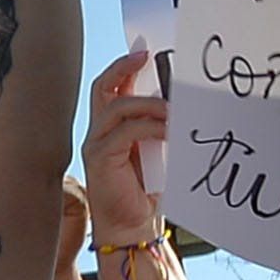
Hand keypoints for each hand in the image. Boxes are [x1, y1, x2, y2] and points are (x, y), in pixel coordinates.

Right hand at [81, 48, 166, 247]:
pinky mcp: (99, 159)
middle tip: (146, 57)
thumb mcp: (159, 150)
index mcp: (113, 129)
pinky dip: (149, 126)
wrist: (134, 227)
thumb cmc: (148, 193)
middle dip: (124, 68)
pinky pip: (124, 132)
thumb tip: (184, 102)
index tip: (146, 52)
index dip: (126, 67)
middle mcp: (99, 133)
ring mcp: (96, 145)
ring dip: (148, 104)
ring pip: (117, 107)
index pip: (113, 89)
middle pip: (104, 88)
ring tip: (173, 110)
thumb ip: (162, 127)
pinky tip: (168, 130)